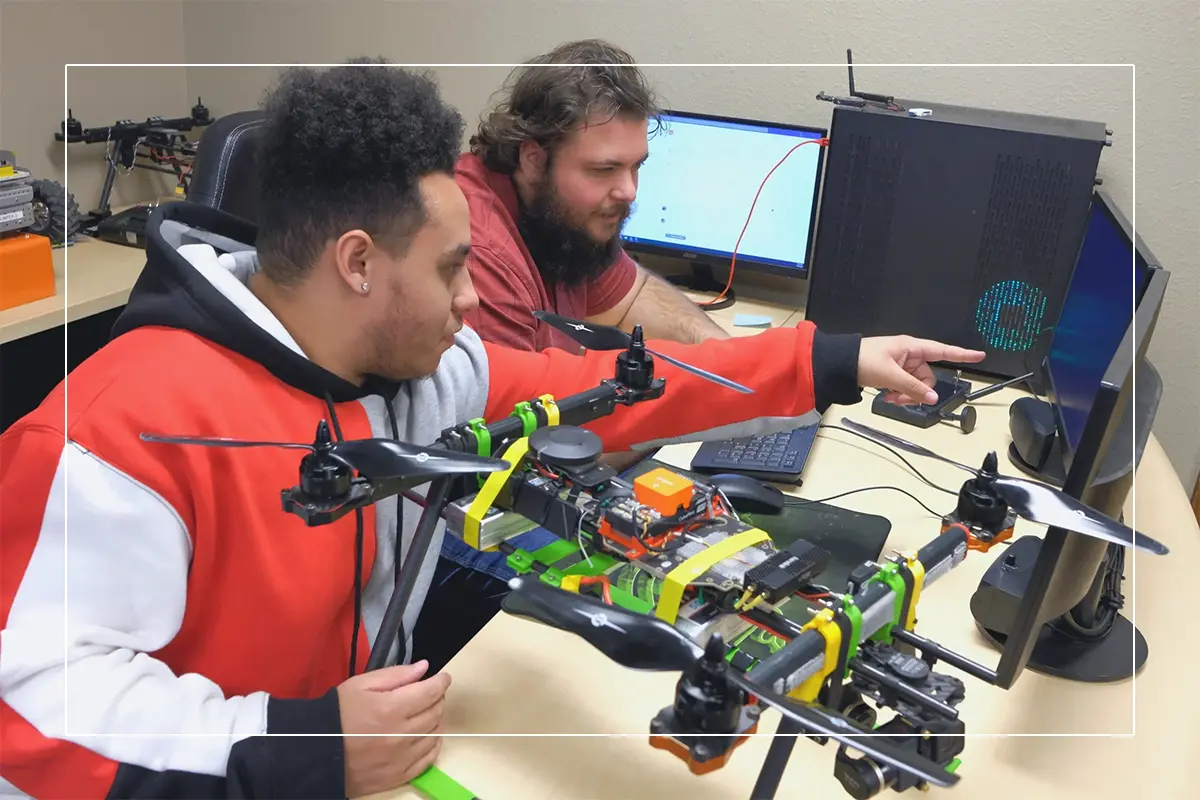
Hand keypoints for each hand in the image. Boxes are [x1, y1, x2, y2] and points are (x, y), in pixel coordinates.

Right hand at [339, 660, 450, 796]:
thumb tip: (424, 668)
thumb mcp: (362, 684)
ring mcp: (402, 758)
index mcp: (392, 708)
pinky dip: (433, 744)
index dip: (441, 681)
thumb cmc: (338, 713)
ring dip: (437, 720)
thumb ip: (396, 675)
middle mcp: (402, 734)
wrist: (316, 752)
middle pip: (436, 712)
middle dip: (438, 698)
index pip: (430, 692)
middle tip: (431, 693)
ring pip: (435, 735)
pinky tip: (427, 736)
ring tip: (427, 713)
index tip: (443, 677)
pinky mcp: (399, 776)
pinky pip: (429, 759)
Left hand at [858, 336, 985, 404]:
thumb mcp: (890, 375)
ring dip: (906, 395)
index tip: (979, 355)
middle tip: (902, 397)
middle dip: (918, 390)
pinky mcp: (892, 374)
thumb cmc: (861, 359)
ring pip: (915, 385)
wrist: (839, 365)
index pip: (942, 350)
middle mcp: (908, 355)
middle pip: (927, 376)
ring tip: (890, 396)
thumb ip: (912, 387)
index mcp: (911, 347)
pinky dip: (898, 394)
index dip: (961, 354)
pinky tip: (887, 396)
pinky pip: (904, 387)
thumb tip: (931, 396)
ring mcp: (900, 365)